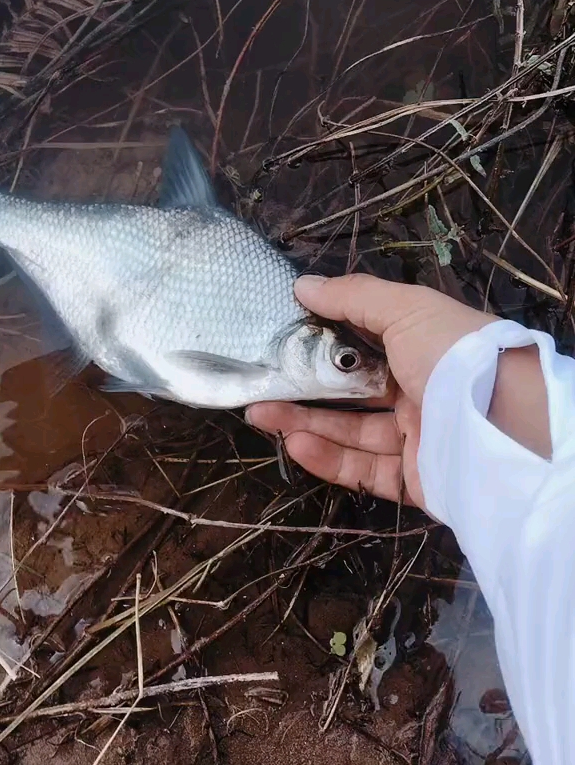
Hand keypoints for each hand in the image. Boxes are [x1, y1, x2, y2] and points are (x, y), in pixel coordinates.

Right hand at [246, 275, 549, 509]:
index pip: (367, 342)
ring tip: (260, 413)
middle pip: (353, 392)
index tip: (284, 338)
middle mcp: (421, 389)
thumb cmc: (452, 353)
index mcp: (424, 346)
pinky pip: (363, 470)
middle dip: (304, 388)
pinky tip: (294, 442)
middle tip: (260, 384)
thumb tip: (303, 284)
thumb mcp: (405, 308)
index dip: (327, 341)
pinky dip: (327, 458)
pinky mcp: (413, 479)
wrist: (502, 426)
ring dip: (305, 422)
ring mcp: (418, 436)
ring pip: (352, 431)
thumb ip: (352, 296)